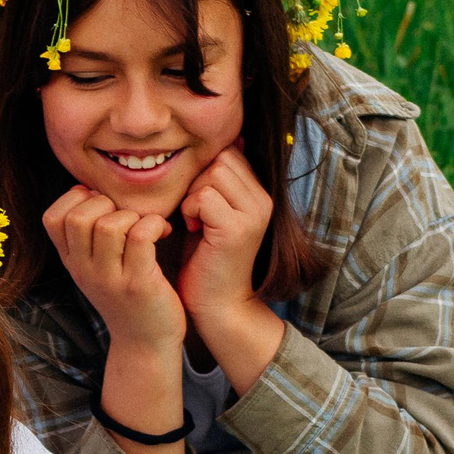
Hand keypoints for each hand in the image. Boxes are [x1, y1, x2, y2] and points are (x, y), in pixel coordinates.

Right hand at [44, 185, 184, 352]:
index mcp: (72, 262)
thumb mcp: (95, 268)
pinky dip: (154, 224)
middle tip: (126, 216)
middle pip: (79, 217)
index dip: (76, 199)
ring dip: (133, 215)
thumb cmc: (126, 296)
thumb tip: (90, 189)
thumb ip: (88, 235)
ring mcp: (109, 279)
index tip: (102, 206)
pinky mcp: (138, 284)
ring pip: (109, 224)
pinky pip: (140, 235)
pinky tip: (163, 232)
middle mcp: (84, 271)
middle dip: (106, 204)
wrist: (145, 343)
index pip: (52, 218)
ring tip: (145, 226)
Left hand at [174, 145, 276, 322]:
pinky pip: (203, 197)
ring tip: (195, 222)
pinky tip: (194, 230)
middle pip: (222, 158)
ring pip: (213, 173)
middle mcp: (263, 201)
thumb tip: (220, 146)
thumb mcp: (213, 214)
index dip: (205, 170)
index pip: (230, 152)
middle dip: (198, 180)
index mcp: (260, 195)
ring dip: (192, 196)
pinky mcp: (236, 229)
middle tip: (194, 212)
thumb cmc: (207, 260)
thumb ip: (217, 184)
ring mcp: (253, 214)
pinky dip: (189, 210)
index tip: (199, 201)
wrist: (218, 306)